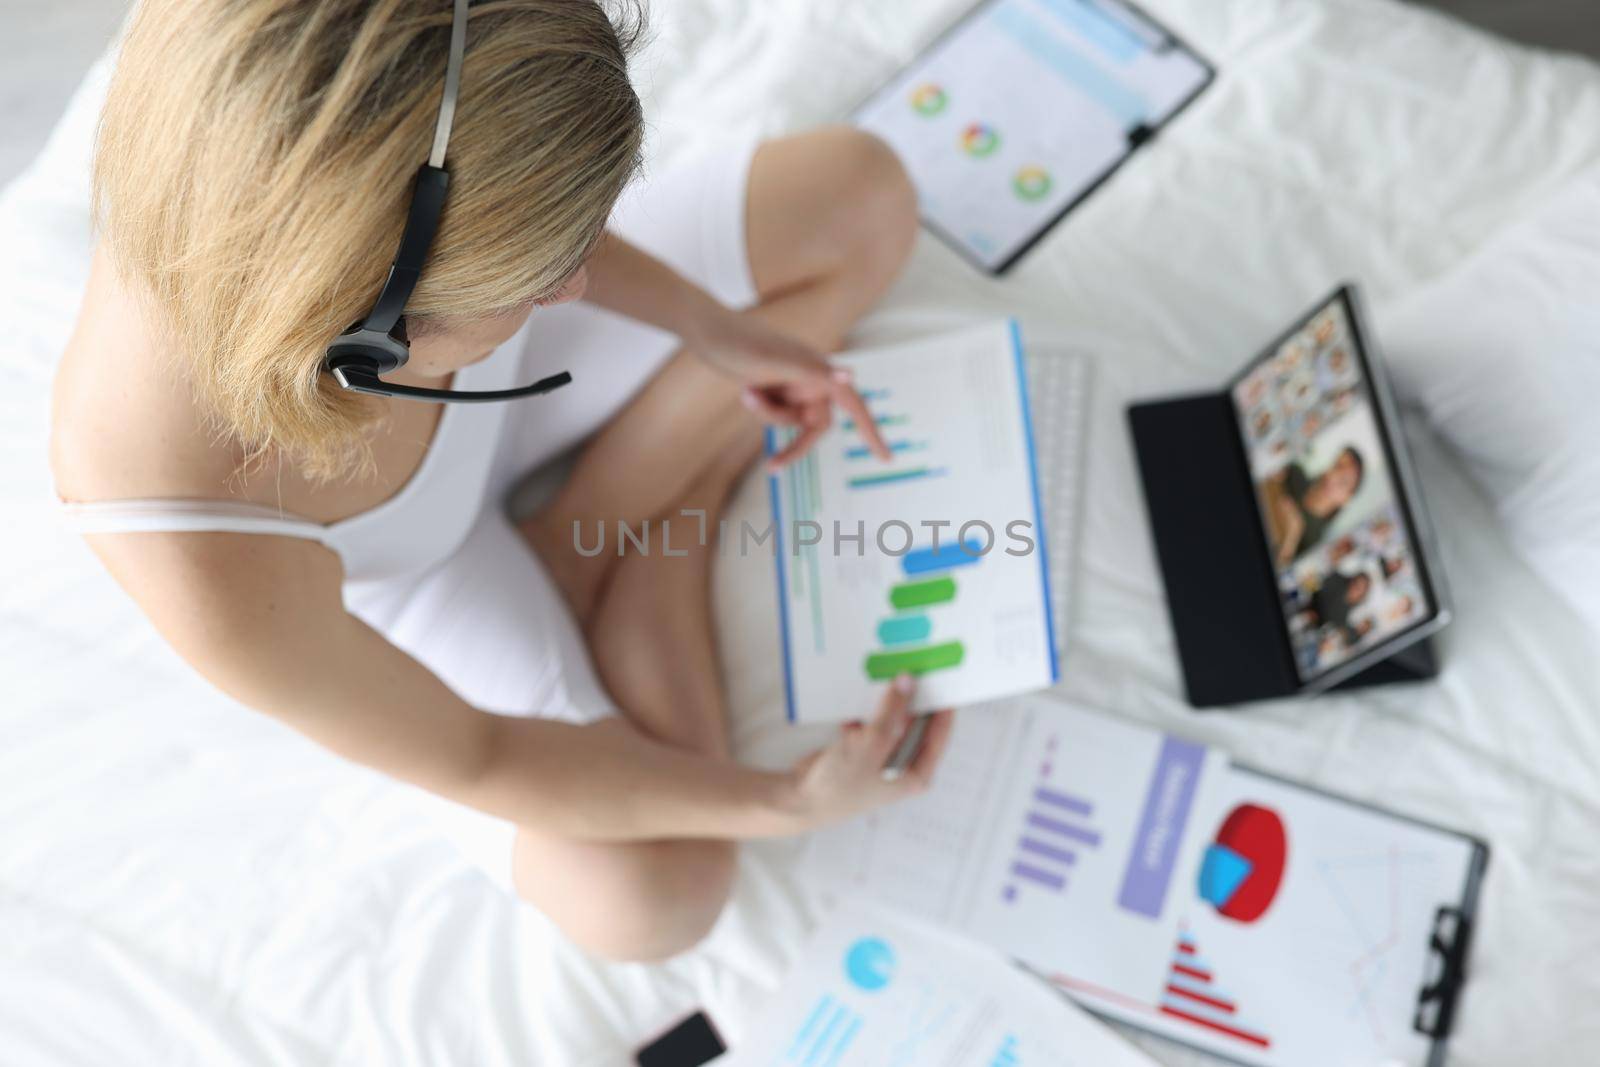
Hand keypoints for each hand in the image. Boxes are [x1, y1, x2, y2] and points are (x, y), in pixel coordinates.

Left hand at [685, 303, 891, 469]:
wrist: (710, 333)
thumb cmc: (745, 344)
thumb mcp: (779, 363)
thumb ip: (817, 372)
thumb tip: (852, 376)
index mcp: (821, 371)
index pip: (856, 407)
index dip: (872, 432)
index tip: (887, 458)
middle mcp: (813, 379)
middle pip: (817, 426)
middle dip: (795, 442)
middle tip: (772, 467)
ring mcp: (794, 386)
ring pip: (791, 422)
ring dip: (769, 416)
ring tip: (748, 392)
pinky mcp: (777, 389)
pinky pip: (776, 415)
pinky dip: (761, 408)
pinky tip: (746, 390)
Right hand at [783, 675, 953, 832]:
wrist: (801, 799)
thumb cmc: (841, 784)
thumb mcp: (872, 744)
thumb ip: (891, 711)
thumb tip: (907, 681)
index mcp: (916, 774)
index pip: (939, 734)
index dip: (942, 705)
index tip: (942, 679)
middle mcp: (903, 766)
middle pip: (915, 724)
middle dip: (910, 699)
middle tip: (911, 668)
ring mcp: (882, 757)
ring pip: (891, 720)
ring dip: (883, 703)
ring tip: (882, 680)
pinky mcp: (862, 749)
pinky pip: (871, 722)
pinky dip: (863, 714)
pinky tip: (852, 712)